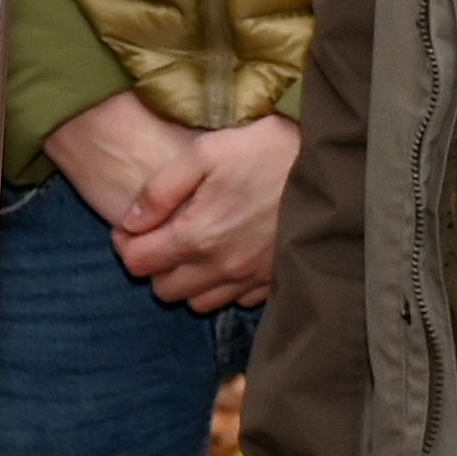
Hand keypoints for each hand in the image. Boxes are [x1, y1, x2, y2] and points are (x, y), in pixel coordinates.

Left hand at [42, 95, 293, 311]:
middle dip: (155, 265)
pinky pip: (235, 300)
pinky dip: (224, 285)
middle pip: (163, 290)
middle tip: (164, 234)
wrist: (330, 169)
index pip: (137, 264)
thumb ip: (160, 190)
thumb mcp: (204, 153)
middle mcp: (221, 268)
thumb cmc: (266, 152)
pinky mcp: (274, 282)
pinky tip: (229, 255)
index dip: (126, 244)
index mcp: (197, 236)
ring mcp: (250, 280)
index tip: (133, 227)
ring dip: (188, 280)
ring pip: (198, 302)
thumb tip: (131, 221)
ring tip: (196, 246)